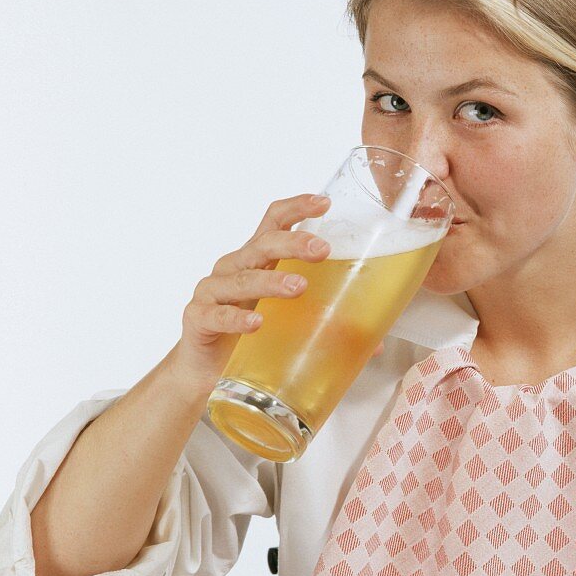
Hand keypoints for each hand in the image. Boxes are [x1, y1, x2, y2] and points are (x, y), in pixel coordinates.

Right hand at [166, 193, 332, 395]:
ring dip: (271, 282)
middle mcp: (235, 268)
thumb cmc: (251, 338)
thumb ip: (328, 326)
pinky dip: (236, 318)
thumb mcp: (290, 323)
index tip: (324, 203)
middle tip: (322, 250)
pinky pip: (217, 314)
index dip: (297, 207)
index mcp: (259, 261)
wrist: (206, 373)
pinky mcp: (198, 319)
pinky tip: (256, 323)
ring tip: (298, 288)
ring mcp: (214, 292)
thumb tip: (376, 345)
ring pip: (242, 278)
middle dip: (293, 242)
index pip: (275, 221)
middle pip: (263, 244)